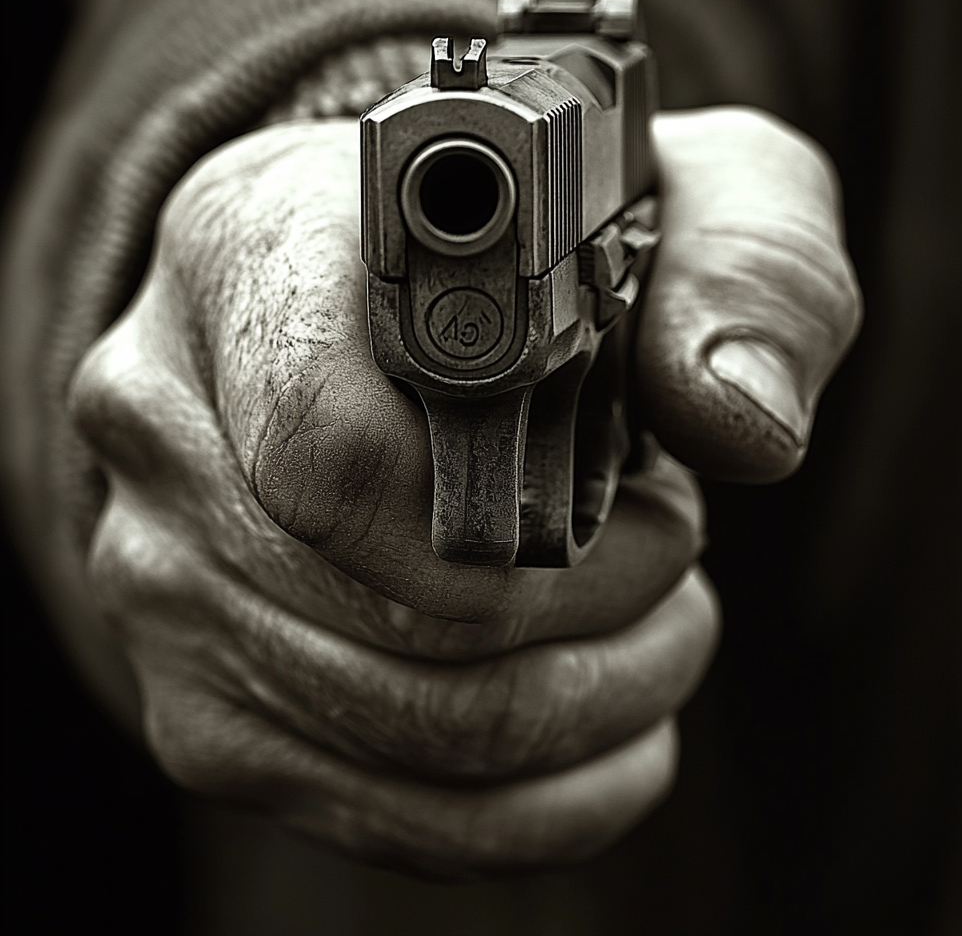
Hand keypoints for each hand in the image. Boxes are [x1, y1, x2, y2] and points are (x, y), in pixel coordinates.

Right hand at [69, 107, 857, 876]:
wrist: (413, 313)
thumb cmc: (548, 245)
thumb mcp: (682, 194)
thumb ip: (743, 267)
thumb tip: (739, 421)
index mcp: (246, 253)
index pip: (335, 442)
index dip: (515, 505)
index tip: (634, 484)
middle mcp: (168, 424)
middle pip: (397, 610)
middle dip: (596, 600)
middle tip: (667, 543)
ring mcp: (167, 583)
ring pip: (414, 731)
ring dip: (595, 698)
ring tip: (654, 616)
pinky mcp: (213, 708)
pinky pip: (395, 819)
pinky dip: (551, 800)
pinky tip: (615, 724)